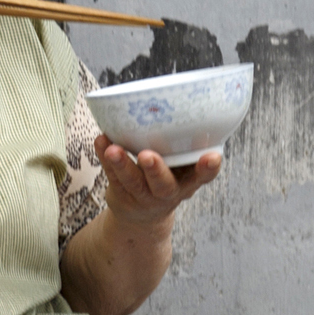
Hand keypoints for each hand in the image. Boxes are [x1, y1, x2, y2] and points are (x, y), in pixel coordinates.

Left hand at [97, 136, 220, 228]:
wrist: (140, 214)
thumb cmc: (166, 177)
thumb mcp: (180, 167)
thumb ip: (182, 144)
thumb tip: (177, 101)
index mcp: (187, 181)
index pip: (202, 176)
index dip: (208, 168)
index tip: (212, 157)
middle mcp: (167, 191)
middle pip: (163, 185)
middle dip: (156, 170)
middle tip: (148, 156)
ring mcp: (143, 195)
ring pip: (133, 182)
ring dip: (123, 164)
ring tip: (113, 150)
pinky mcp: (121, 193)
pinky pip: (111, 176)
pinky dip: (103, 156)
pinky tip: (101, 141)